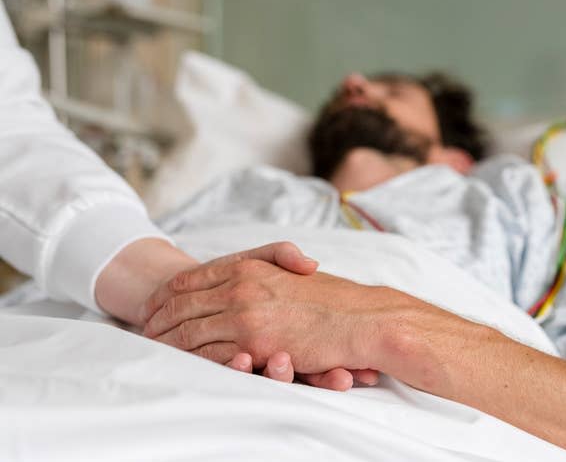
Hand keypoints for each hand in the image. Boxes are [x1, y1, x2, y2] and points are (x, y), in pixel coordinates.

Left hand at [142, 242, 378, 389]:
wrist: (361, 318)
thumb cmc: (331, 299)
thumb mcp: (293, 269)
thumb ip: (266, 263)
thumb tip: (242, 271)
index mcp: (249, 267)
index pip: (193, 278)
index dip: (169, 292)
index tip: (155, 304)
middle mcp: (242, 287)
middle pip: (183, 304)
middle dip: (160, 318)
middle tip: (145, 330)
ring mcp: (246, 314)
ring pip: (190, 330)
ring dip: (168, 340)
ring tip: (154, 347)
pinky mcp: (255, 342)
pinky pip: (211, 353)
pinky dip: (191, 358)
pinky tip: (181, 362)